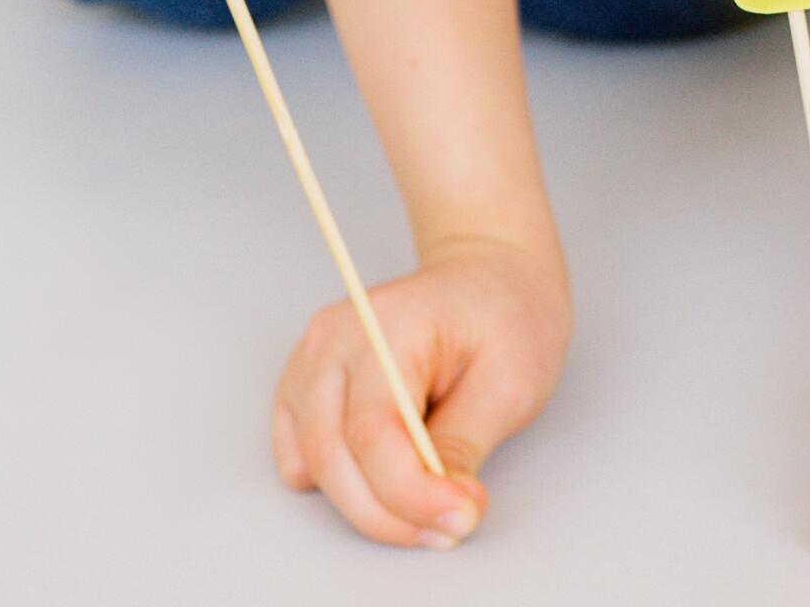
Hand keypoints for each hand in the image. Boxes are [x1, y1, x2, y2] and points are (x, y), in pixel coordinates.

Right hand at [271, 236, 570, 547]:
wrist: (491, 279)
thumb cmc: (505, 316)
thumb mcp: (510, 379)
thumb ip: (465, 444)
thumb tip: (443, 508)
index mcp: (386, 324)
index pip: (374, 431)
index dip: (411, 493)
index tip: (458, 520)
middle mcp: (333, 340)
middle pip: (332, 454)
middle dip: (389, 512)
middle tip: (449, 530)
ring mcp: (310, 360)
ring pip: (311, 462)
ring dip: (365, 502)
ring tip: (429, 505)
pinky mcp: (305, 385)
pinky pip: (300, 454)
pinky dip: (339, 481)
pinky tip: (390, 475)